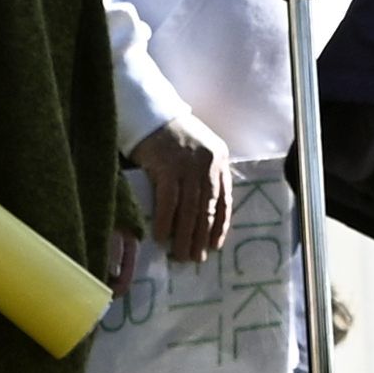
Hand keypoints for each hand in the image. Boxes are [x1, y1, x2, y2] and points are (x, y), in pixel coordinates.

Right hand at [131, 112, 232, 263]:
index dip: (219, 225)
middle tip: (196, 258)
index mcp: (219, 159)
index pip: (224, 199)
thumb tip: (200, 212)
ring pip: (190, 209)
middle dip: (201, 236)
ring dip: (185, 236)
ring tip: (180, 255)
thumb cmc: (169, 135)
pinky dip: (166, 222)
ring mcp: (188, 166)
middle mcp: (208, 164)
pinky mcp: (167, 168)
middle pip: (207, 208)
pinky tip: (162, 237)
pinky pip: (169, 202)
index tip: (214, 244)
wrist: (149, 114)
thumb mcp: (197, 151)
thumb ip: (203, 174)